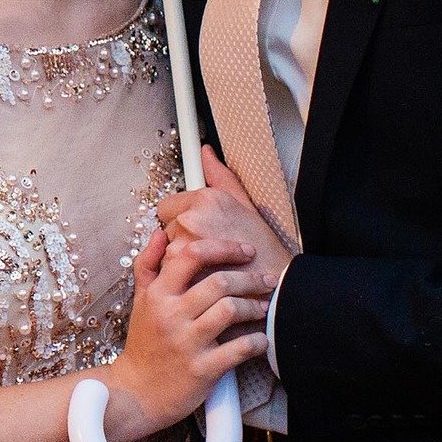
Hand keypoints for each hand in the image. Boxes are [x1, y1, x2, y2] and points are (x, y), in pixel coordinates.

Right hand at [102, 225, 272, 441]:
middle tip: (267, 280)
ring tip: (265, 308)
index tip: (246, 251)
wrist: (136, 392)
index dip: (224, 248)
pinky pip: (238, 349)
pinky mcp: (202, 370)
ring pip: (230, 310)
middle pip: (219, 282)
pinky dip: (256, 342)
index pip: (192, 255)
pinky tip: (262, 339)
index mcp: (158, 294)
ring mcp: (187, 342)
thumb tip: (160, 234)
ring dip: (255, 307)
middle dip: (250, 278)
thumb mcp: (140, 300)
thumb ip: (148, 264)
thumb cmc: (143, 342)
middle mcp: (172, 314)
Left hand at [156, 148, 294, 291]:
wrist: (276, 288)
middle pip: (165, 230)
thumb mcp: (246, 205)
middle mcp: (190, 219)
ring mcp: (183, 245)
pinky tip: (202, 280)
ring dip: (179, 260)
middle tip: (207, 250)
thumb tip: (205, 154)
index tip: (193, 229)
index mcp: (204, 199)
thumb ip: (220, 176)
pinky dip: (181, 278)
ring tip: (207, 267)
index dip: (179, 219)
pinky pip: (168, 272)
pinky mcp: (183, 271)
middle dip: (180, 239)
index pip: (167, 206)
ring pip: (165, 252)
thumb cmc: (265, 251)